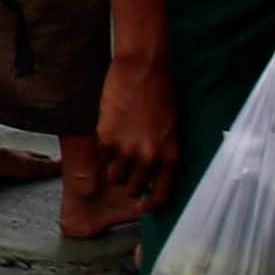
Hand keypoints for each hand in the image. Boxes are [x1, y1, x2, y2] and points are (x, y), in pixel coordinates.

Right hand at [93, 51, 183, 222]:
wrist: (144, 68)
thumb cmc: (162, 93)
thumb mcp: (172, 128)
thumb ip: (163, 152)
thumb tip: (152, 174)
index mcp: (170, 156)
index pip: (161, 195)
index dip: (151, 205)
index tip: (144, 207)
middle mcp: (149, 157)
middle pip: (133, 188)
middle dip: (130, 182)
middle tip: (128, 170)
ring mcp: (126, 150)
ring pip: (114, 177)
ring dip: (115, 168)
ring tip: (118, 151)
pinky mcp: (106, 139)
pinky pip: (103, 157)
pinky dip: (105, 150)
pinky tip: (112, 133)